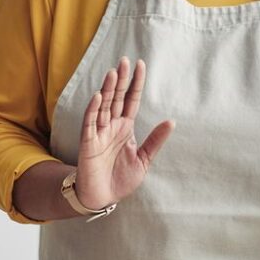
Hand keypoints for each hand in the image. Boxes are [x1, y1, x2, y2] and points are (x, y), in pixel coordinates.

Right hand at [74, 57, 173, 209]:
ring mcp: (98, 133)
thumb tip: (171, 121)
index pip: (131, 100)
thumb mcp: (144, 159)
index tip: (140, 64)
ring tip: (113, 73)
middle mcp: (111, 126)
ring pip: (103, 106)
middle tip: (125, 61)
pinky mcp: (88, 143)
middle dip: (121, 80)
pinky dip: (93, 109)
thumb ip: (155, 140)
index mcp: (125, 127)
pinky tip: (99, 96)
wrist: (102, 197)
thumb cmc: (120, 178)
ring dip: (108, 89)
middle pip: (117, 98)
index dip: (135, 83)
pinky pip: (90, 123)